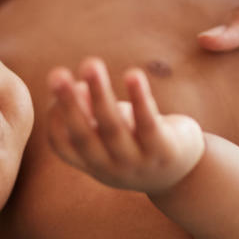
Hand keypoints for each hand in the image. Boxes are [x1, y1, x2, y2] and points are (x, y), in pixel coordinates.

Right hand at [46, 57, 205, 193]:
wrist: (184, 174)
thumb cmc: (137, 142)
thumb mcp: (110, 131)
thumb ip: (91, 113)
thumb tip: (76, 87)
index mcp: (91, 163)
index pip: (62, 144)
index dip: (55, 115)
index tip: (57, 83)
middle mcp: (110, 168)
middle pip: (83, 136)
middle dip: (69, 104)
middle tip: (56, 74)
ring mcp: (137, 163)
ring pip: (113, 128)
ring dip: (100, 94)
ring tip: (90, 64)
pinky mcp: (164, 152)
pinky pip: (148, 123)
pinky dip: (139, 98)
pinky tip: (133, 74)